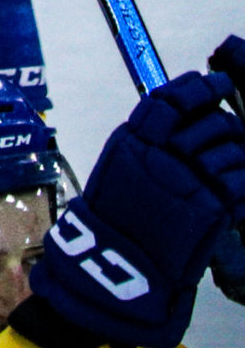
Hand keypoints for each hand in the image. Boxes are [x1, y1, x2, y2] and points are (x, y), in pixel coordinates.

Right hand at [19, 69, 244, 347]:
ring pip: (231, 150)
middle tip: (231, 128)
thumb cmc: (115, 218)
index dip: (197, 87)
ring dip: (239, 154)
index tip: (215, 82)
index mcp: (132, 143)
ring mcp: (187, 182)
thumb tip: (180, 118)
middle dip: (227, 123)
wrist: (116, 265)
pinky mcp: (210, 209)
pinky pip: (241, 183)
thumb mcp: (119, 168)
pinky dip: (243, 185)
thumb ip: (146, 143)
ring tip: (234, 163)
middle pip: (209, 122)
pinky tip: (237, 192)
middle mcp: (160, 157)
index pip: (169, 99)